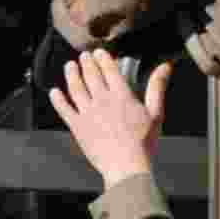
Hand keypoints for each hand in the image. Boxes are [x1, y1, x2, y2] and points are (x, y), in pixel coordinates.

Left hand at [49, 50, 172, 189]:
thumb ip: (157, 87)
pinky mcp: (77, 127)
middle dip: (86, 63)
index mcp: (121, 95)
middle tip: (83, 56)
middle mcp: (102, 100)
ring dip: (71, 74)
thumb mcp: (156, 113)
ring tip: (69, 66)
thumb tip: (164, 67)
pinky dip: (58, 99)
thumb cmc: (143, 142)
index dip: (102, 58)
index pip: (109, 70)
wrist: (126, 166)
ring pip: (76, 88)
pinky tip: (54, 92)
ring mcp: (88, 113)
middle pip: (91, 75)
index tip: (98, 52)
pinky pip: (64, 109)